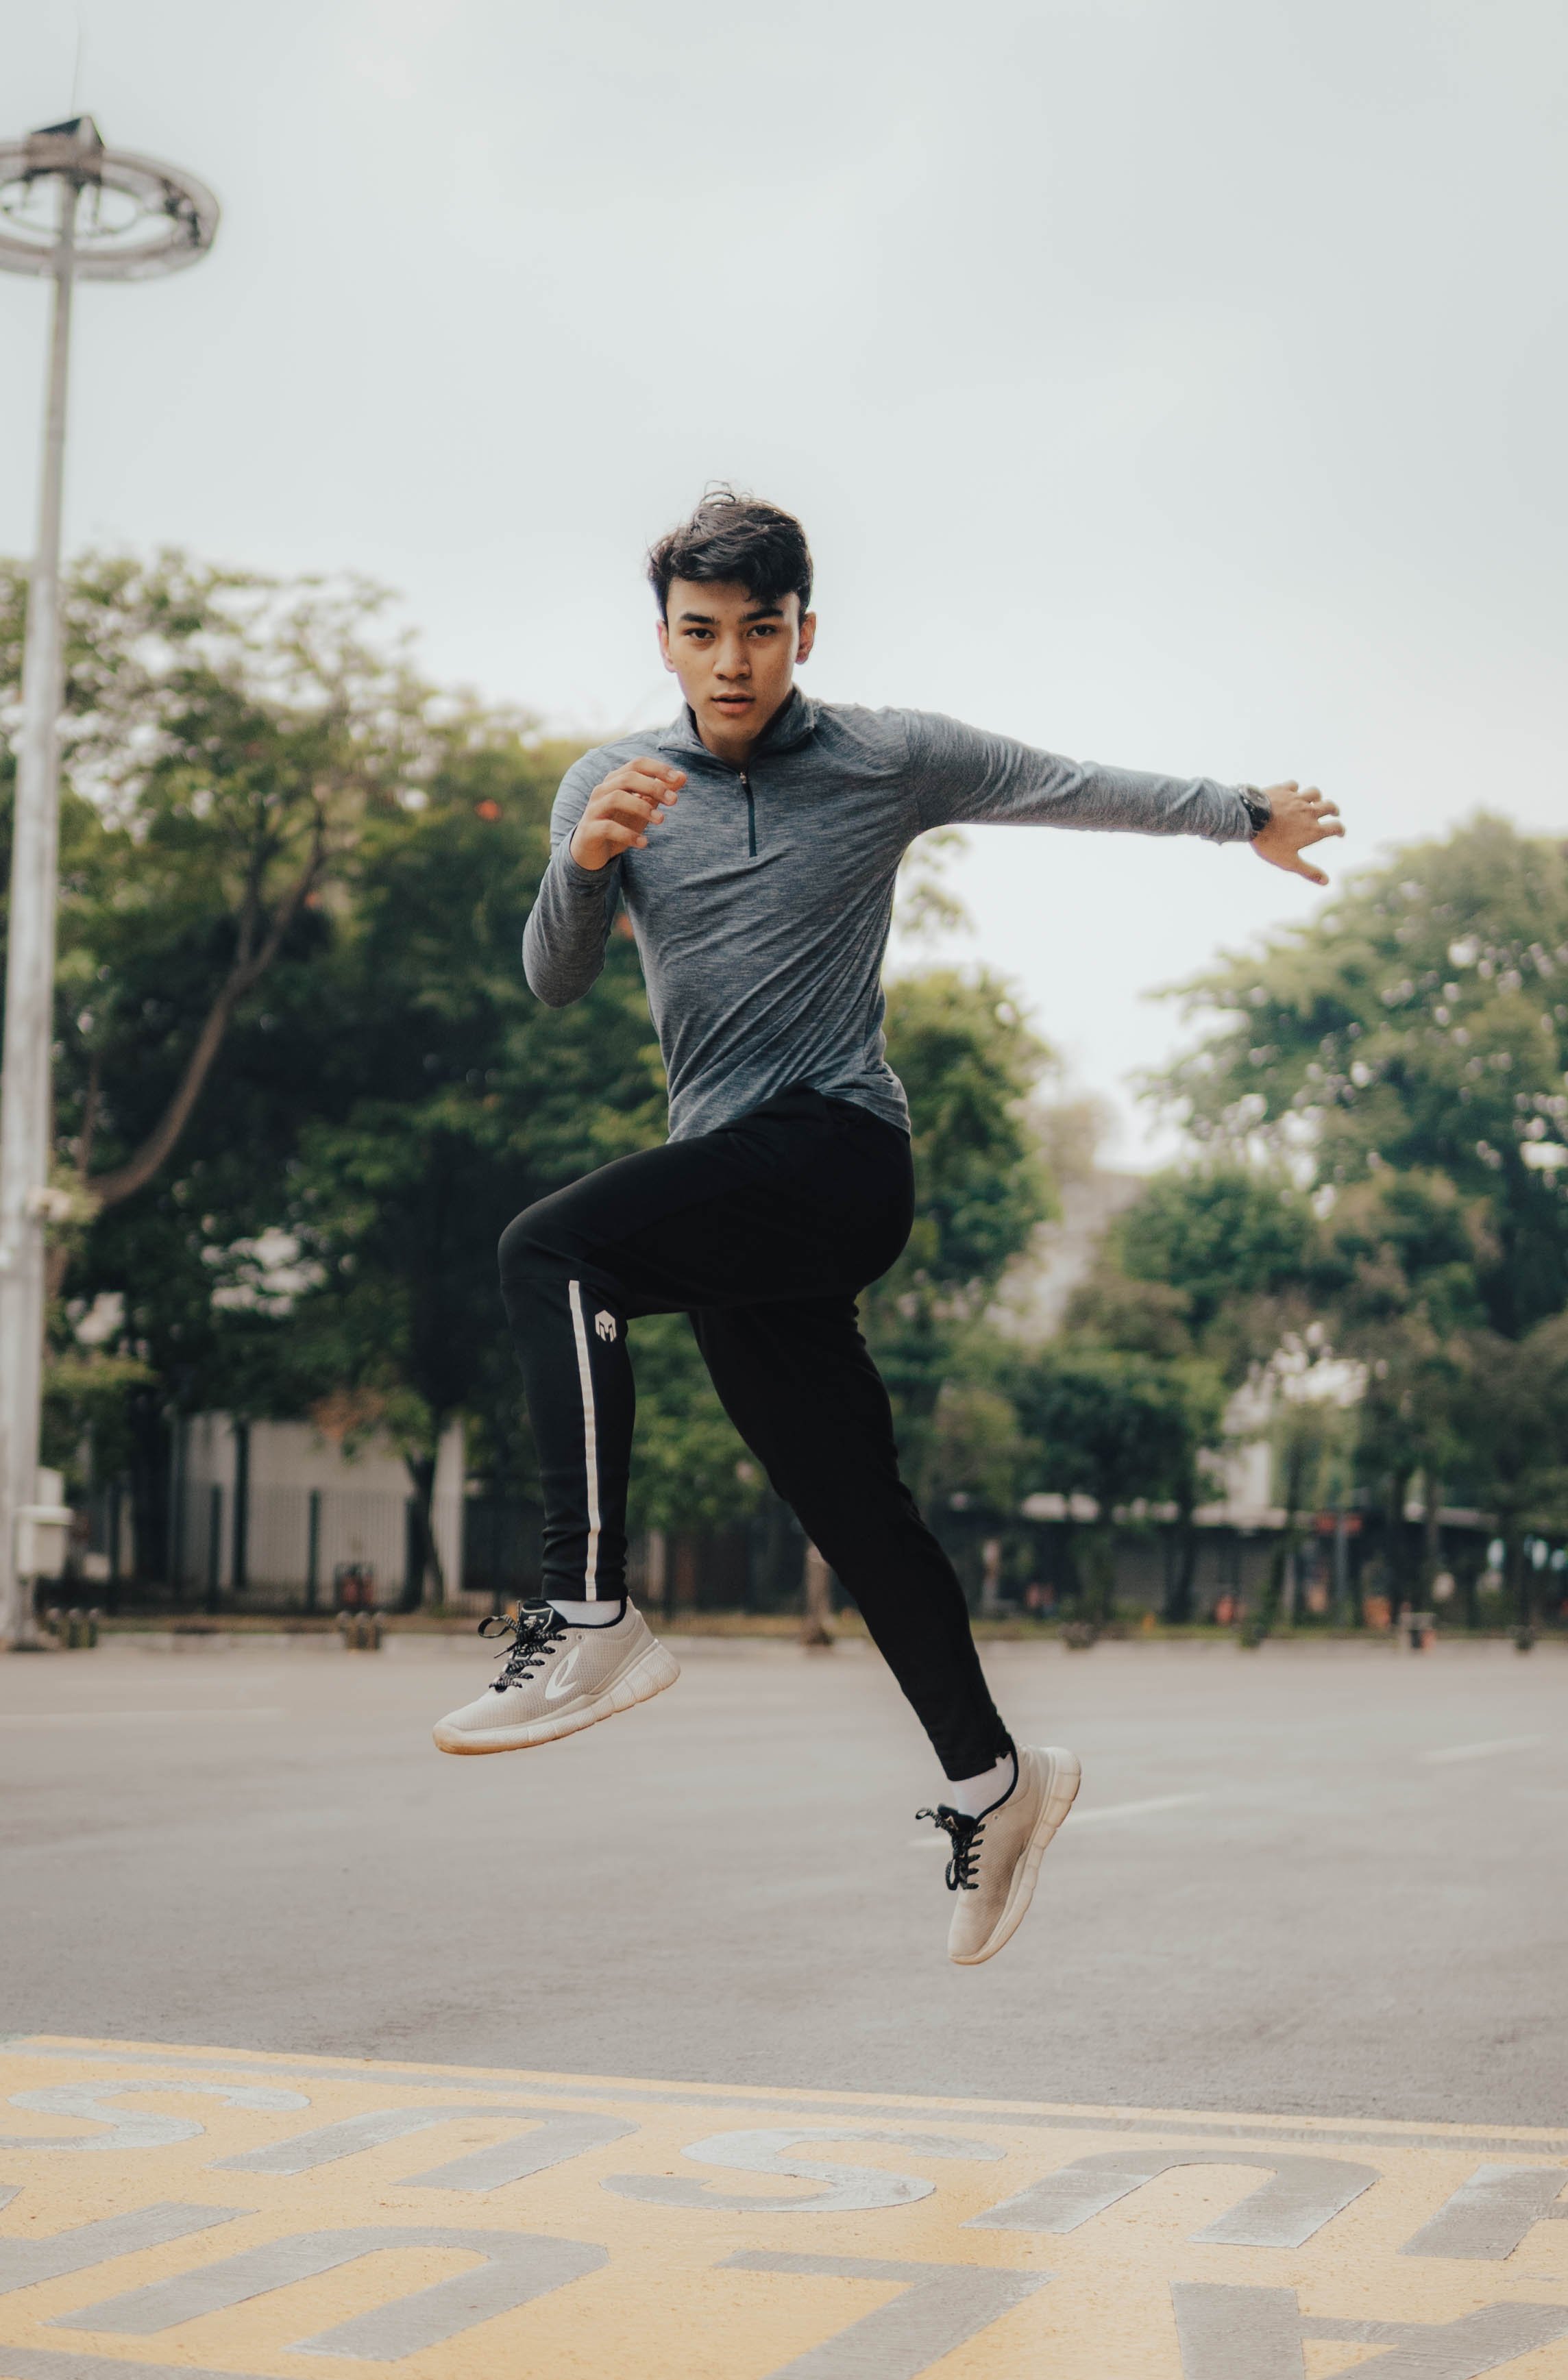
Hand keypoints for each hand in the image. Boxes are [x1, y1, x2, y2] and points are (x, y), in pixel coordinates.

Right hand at [569, 759, 684, 871]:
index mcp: (615, 780)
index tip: (678, 779)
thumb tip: (682, 777)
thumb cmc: (619, 823)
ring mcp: (594, 809)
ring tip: (661, 820)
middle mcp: (602, 791)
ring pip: (616, 798)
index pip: (637, 764)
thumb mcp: (642, 807)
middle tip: (674, 801)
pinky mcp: (589, 830)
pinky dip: (628, 834)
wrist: (591, 850)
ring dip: (642, 807)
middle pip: (628, 778)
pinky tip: (644, 843)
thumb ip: (659, 792)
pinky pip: (608, 828)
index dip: (658, 768)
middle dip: (654, 787)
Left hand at [1250, 782, 1343, 886]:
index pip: (1335, 827)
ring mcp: (1296, 799)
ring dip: (1317, 797)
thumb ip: (1308, 871)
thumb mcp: (1289, 862)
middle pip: (1329, 806)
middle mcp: (1309, 812)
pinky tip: (1292, 791)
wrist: (1251, 819)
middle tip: (1334, 812)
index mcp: (1313, 829)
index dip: (1340, 830)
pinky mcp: (1283, 789)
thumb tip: (1326, 882)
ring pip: (1314, 793)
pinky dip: (1295, 788)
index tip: (1340, 833)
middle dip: (1334, 810)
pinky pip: (1294, 785)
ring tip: (1316, 800)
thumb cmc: (1270, 843)